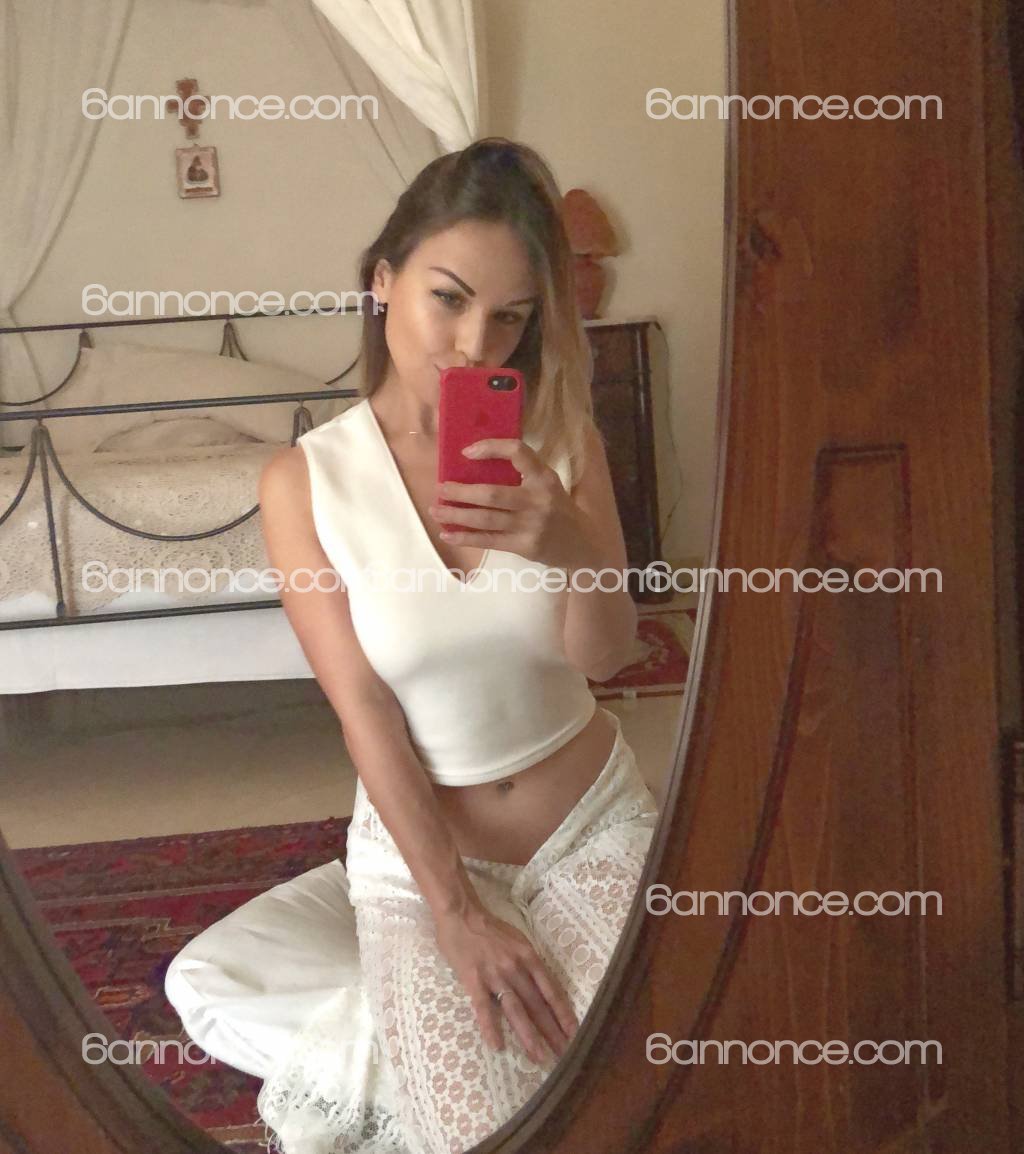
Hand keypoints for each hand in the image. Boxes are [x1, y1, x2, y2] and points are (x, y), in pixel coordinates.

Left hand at [428, 439, 598, 571]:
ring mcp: (531, 525)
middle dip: (461, 491)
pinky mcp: (525, 546)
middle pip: (492, 493)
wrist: (583, 544)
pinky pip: (489, 540)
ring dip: (456, 514)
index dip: (491, 448)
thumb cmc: (558, 509)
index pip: (518, 452)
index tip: (466, 452)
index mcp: (544, 477)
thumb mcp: (548, 484)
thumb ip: (523, 474)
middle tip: (440, 488)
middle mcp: (538, 499)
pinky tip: (448, 534)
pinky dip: (465, 538)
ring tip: (436, 510)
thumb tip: (475, 466)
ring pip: (486, 519)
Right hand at [432, 900, 578, 1065]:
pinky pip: (484, 1008)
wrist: (461, 913)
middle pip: (537, 1005)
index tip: (575, 1033)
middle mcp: (516, 967)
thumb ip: (529, 963)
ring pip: (516, 1010)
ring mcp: (495, 975)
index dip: (563, 1014)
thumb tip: (543, 987)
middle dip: (552, 1032)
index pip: (551, 991)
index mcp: (529, 957)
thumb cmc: (489, 928)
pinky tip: (497, 1046)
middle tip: (564, 1054)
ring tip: (539, 1057)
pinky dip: (491, 1028)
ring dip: (529, 1035)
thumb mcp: (518, 940)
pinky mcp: (474, 980)